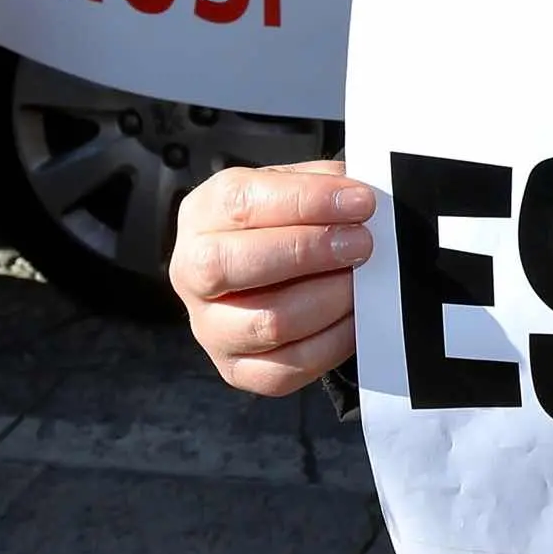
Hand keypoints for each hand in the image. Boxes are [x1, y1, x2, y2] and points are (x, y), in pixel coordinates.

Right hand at [172, 160, 375, 395]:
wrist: (270, 268)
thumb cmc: (283, 222)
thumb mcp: (294, 186)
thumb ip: (322, 184)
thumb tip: (358, 199)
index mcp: (203, 214)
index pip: (241, 203)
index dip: (305, 201)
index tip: (359, 202)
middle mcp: (192, 272)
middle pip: (235, 264)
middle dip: (308, 251)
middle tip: (360, 243)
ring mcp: (210, 326)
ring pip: (266, 322)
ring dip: (327, 299)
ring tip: (360, 281)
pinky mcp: (235, 368)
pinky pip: (284, 369)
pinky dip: (331, 342)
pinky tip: (355, 317)